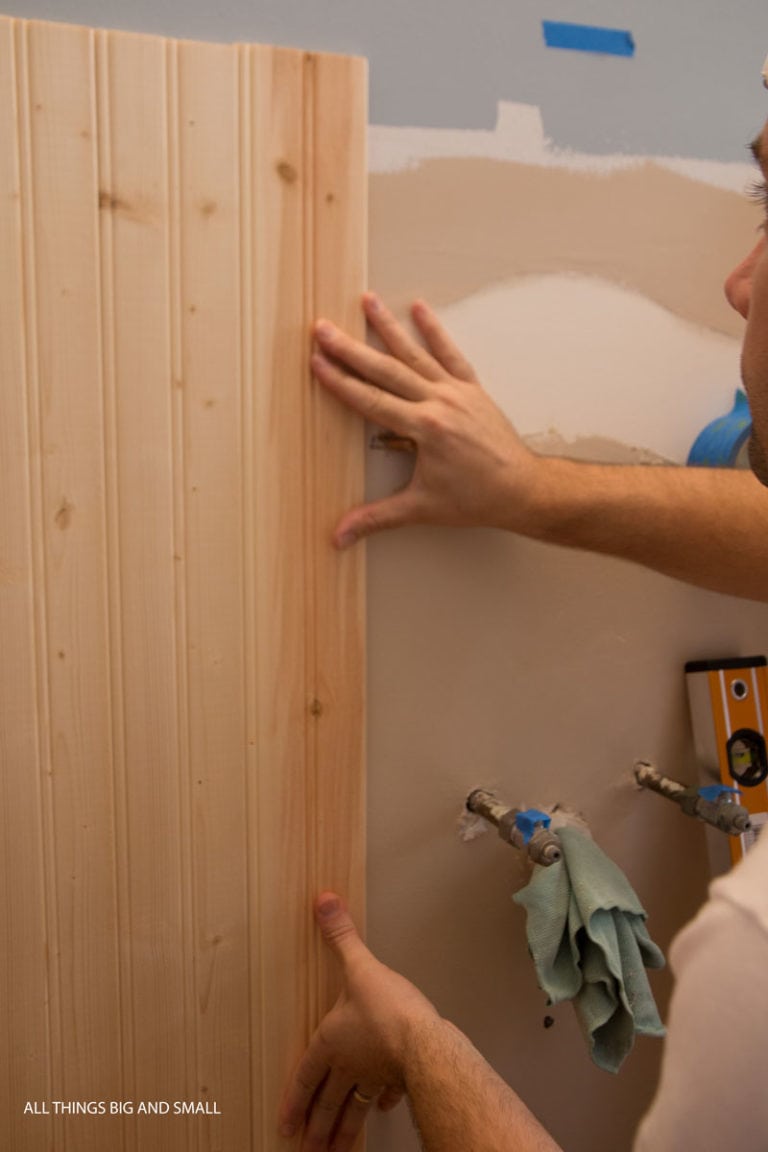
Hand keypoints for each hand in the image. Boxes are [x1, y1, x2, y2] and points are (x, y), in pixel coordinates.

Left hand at [279, 893, 439, 1149]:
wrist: (425, 1042)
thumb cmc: (388, 1009)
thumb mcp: (359, 965)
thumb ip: (340, 935)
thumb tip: (323, 901)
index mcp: (330, 1044)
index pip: (304, 1078)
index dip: (293, 1102)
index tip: (285, 1127)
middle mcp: (348, 1066)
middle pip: (327, 1103)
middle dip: (317, 1127)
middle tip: (309, 1150)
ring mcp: (375, 1076)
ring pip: (354, 1108)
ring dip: (344, 1129)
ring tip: (335, 1150)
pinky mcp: (401, 1077)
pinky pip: (388, 1094)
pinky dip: (384, 1101)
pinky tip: (385, 1106)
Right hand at [312, 295, 540, 547]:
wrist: (522, 490)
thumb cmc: (475, 500)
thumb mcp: (421, 508)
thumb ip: (376, 519)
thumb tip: (339, 537)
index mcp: (424, 429)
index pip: (371, 401)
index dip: (340, 382)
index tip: (317, 363)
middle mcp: (439, 402)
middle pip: (385, 371)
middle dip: (351, 349)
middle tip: (323, 328)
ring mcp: (457, 392)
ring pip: (415, 354)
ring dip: (388, 327)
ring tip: (366, 300)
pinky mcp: (472, 389)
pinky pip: (450, 354)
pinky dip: (434, 331)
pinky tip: (419, 308)